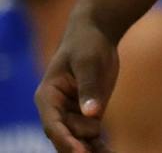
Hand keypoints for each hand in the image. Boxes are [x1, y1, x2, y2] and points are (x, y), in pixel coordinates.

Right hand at [36, 16, 118, 152]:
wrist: (97, 34)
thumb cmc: (87, 44)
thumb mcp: (88, 61)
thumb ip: (89, 87)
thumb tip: (93, 114)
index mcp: (48, 97)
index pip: (53, 125)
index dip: (65, 140)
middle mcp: (57, 110)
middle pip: (66, 137)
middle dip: (78, 150)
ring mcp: (73, 114)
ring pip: (79, 140)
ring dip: (90, 150)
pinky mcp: (90, 114)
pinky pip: (92, 135)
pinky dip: (99, 146)